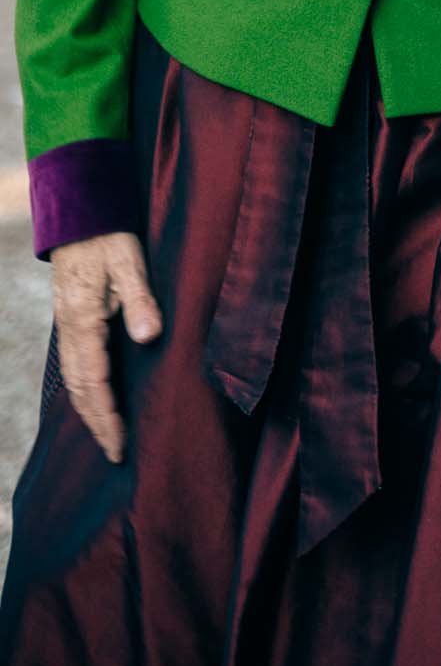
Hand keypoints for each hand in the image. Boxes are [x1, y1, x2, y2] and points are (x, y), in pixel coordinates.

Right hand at [50, 230, 163, 463]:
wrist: (78, 211)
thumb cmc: (108, 234)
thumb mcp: (129, 260)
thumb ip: (140, 299)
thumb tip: (148, 337)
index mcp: (83, 320)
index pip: (94, 381)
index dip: (107, 416)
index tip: (120, 444)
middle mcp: (70, 329)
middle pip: (79, 389)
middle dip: (97, 423)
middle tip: (115, 453)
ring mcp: (66, 325)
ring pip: (73, 380)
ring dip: (89, 410)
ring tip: (107, 434)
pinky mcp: (71, 319)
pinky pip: (74, 365)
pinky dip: (83, 389)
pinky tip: (95, 397)